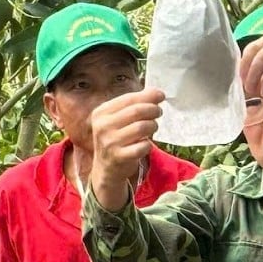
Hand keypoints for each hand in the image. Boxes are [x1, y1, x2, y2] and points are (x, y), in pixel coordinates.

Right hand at [88, 87, 164, 207]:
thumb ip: (135, 105)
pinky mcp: (118, 157)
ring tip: (153, 127)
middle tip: (159, 112)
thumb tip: (156, 92)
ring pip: (142, 127)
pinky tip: (145, 144)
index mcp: (101, 113)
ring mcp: (109, 142)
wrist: (107, 169)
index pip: (128, 99)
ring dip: (153, 126)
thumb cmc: (117, 139)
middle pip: (136, 111)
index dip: (148, 96)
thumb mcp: (119, 120)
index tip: (161, 95)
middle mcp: (102, 126)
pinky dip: (148, 144)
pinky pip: (143, 146)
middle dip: (153, 109)